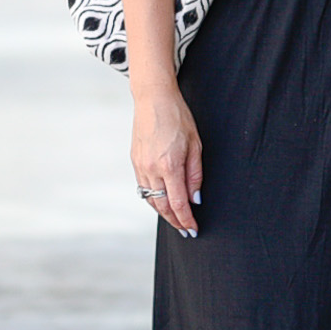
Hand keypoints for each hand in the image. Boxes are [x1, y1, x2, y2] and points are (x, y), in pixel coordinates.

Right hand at [131, 85, 202, 236]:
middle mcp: (151, 169)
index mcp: (169, 165)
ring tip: (176, 220)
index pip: (177, 203)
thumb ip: (195, 175)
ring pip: (151, 199)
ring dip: (163, 212)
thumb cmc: (178, 117)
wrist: (153, 99)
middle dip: (175, 221)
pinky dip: (154, 199)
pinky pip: (144, 188)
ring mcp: (140, 166)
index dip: (186, 219)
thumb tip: (195, 199)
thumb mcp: (195, 145)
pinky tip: (163, 201)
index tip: (193, 229)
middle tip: (186, 230)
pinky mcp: (135, 161)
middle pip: (162, 206)